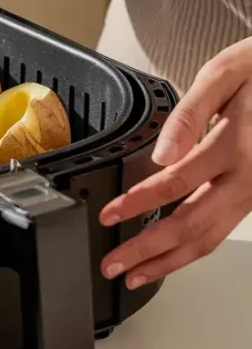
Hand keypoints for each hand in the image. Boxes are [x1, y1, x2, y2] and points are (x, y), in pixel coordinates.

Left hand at [100, 36, 251, 288]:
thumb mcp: (223, 75)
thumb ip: (190, 114)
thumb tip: (162, 154)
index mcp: (236, 145)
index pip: (177, 183)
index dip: (139, 204)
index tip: (110, 216)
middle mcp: (249, 177)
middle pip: (192, 224)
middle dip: (149, 250)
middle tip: (113, 265)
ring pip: (211, 238)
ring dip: (170, 260)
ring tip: (135, 273)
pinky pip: (222, 230)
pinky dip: (192, 249)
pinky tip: (169, 257)